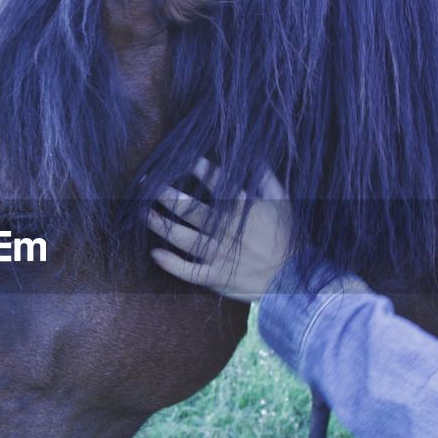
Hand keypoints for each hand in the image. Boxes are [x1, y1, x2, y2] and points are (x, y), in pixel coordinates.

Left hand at [147, 159, 292, 301]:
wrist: (294, 280)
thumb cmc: (288, 239)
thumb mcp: (284, 204)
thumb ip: (267, 180)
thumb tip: (255, 157)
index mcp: (242, 209)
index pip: (215, 182)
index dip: (196, 167)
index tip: (179, 157)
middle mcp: (226, 230)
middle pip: (189, 209)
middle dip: (166, 195)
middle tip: (148, 183)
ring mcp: (219, 255)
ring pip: (182, 237)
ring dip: (160, 225)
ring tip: (144, 213)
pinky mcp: (216, 276)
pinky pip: (188, 271)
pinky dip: (170, 264)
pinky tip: (154, 254)